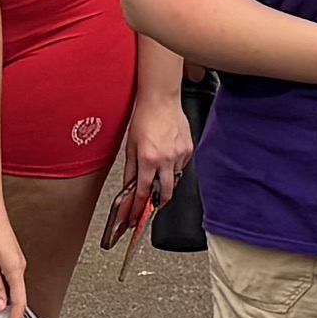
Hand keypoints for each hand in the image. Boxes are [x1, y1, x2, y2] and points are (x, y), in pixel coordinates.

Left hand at [0, 209, 31, 317]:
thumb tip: (1, 306)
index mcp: (15, 270)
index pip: (19, 305)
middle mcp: (18, 267)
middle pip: (18, 300)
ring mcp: (13, 262)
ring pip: (12, 290)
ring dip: (4, 305)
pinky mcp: (7, 257)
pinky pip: (6, 281)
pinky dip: (0, 291)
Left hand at [105, 88, 193, 242]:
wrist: (161, 99)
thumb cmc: (144, 117)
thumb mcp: (130, 145)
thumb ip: (130, 169)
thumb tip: (128, 187)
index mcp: (148, 159)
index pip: (142, 192)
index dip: (137, 209)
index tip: (134, 218)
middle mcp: (165, 159)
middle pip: (164, 195)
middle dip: (156, 205)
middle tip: (150, 206)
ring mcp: (179, 155)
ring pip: (174, 180)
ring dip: (165, 182)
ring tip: (158, 172)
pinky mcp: (188, 150)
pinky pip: (182, 167)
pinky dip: (174, 168)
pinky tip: (167, 157)